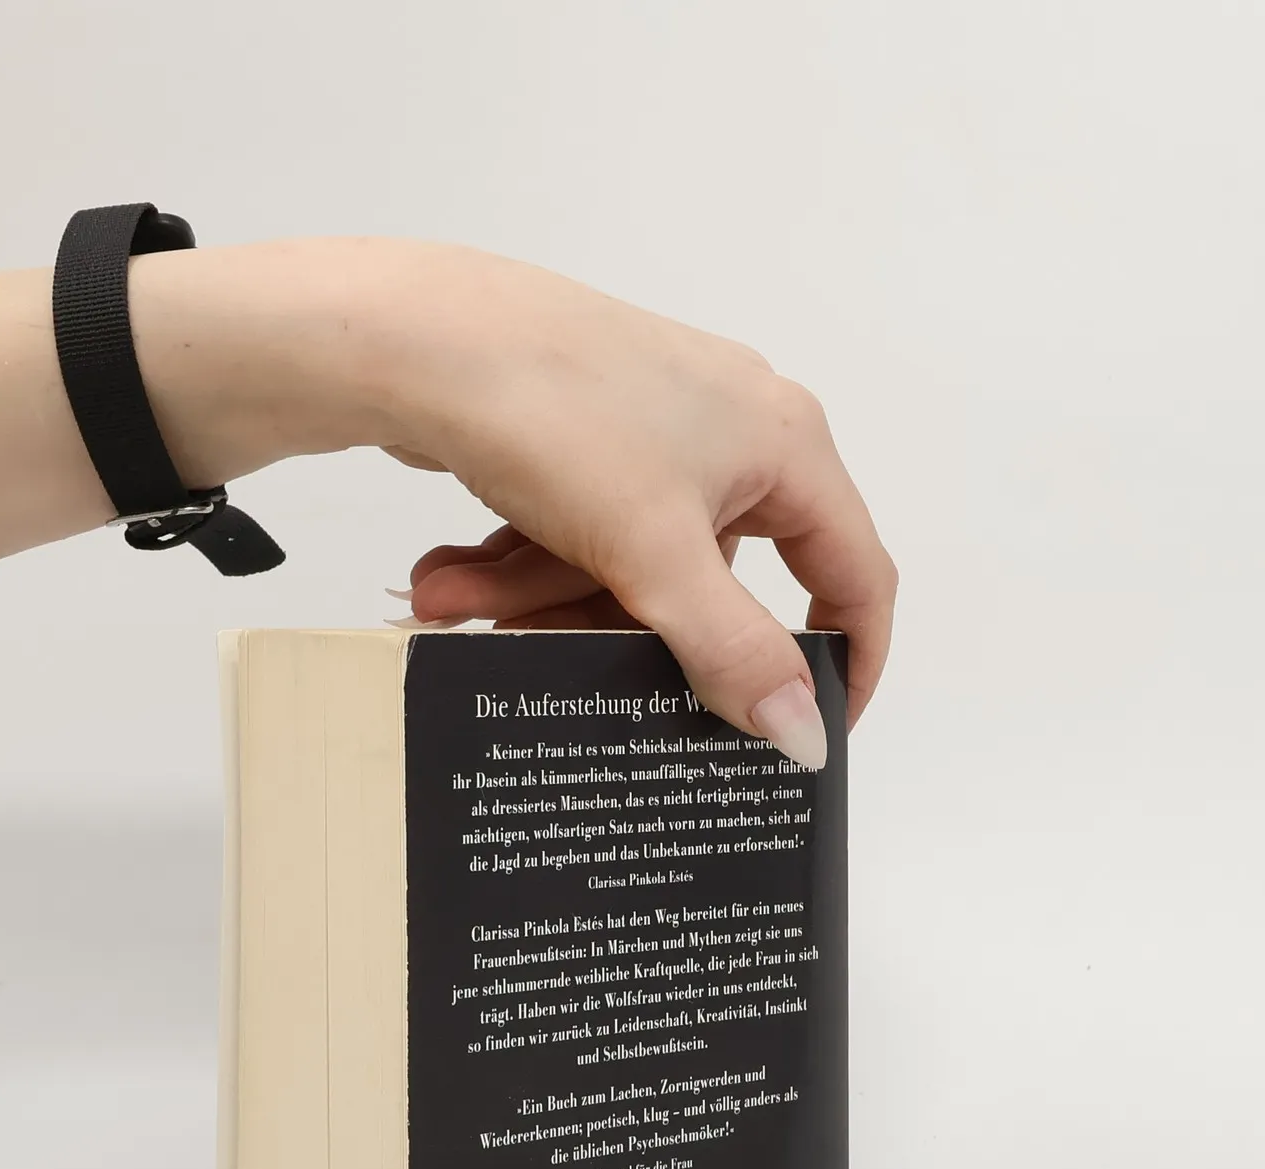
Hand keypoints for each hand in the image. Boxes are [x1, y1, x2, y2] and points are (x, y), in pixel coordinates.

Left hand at [367, 246, 895, 766]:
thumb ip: (732, 650)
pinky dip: (518, 565)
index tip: (804, 738)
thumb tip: (804, 737)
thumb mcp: (656, 554)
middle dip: (614, 630)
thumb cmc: (558, 418)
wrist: (410, 335)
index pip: (853, 573)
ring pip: (623, 566)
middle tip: (538, 652)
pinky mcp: (583, 436)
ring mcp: (653, 431)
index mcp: (785, 444)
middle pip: (704, 585)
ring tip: (454, 599)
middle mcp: (733, 432)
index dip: (844, 663)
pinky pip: (573, 534)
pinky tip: (452, 574)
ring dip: (539, 598)